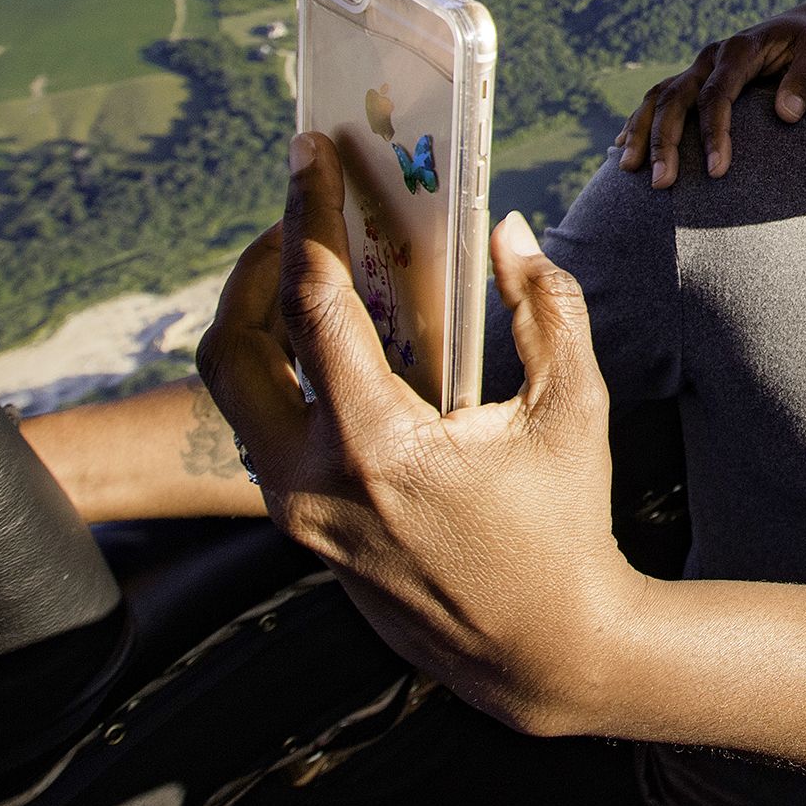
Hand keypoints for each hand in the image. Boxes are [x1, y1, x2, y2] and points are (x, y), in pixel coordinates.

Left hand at [198, 133, 632, 733]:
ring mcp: (299, 513)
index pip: (314, 305)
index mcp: (378, 446)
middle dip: (257, 264)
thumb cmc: (565, 526)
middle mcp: (315, 482)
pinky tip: (337, 341)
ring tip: (318, 269)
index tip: (308, 152)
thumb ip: (545, 305)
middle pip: (231, 346)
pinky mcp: (304, 530)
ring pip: (237, 392)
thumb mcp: (574, 407)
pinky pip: (266, 429)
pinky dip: (285, 371)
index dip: (307, 215)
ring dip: (262, 319)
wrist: (542, 652)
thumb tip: (503, 229)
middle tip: (303, 215)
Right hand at [615, 7, 805, 186]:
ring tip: (628, 169)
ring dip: (640, 132)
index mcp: (739, 49)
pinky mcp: (693, 78)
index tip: (716, 171)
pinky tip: (623, 148)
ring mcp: (697, 67)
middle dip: (665, 141)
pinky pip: (658, 99)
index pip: (716, 94)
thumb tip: (787, 114)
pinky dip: (638, 122)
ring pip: (657, 97)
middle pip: (676, 98)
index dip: (713, 132)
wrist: (802, 26)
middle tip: (662, 183)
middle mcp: (710, 56)